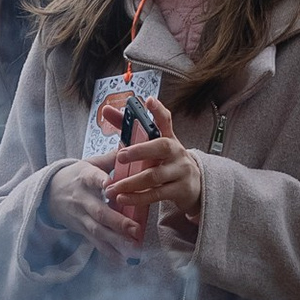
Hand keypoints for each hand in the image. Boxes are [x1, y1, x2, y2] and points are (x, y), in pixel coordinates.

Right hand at [44, 155, 141, 258]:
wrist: (48, 193)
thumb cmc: (75, 176)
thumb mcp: (88, 162)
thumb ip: (110, 159)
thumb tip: (131, 146)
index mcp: (84, 177)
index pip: (92, 178)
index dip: (100, 181)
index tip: (110, 185)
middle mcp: (82, 199)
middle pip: (99, 212)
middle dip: (117, 222)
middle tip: (135, 228)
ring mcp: (80, 217)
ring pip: (98, 231)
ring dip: (116, 241)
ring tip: (133, 248)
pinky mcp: (81, 230)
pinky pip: (95, 243)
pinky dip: (108, 253)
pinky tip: (122, 261)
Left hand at [105, 96, 203, 240]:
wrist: (193, 186)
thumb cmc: (166, 162)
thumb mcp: (153, 146)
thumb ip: (129, 129)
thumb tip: (106, 110)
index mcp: (168, 138)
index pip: (166, 119)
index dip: (158, 110)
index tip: (149, 100)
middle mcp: (176, 151)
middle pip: (160, 146)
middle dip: (139, 150)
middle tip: (120, 156)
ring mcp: (181, 171)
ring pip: (154, 175)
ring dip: (131, 183)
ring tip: (112, 189)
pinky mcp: (181, 190)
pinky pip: (156, 194)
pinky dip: (138, 197)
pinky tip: (123, 198)